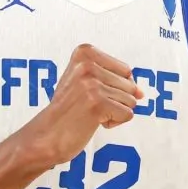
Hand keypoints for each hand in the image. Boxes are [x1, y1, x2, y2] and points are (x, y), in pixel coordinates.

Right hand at [29, 44, 143, 164]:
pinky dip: (113, 123)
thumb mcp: (83, 81)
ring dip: (113, 112)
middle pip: (129, 85)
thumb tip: (141, 93)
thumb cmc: (66, 111)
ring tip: (89, 113)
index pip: (125, 70)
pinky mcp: (97, 103)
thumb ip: (113, 79)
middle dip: (114, 101)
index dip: (114, 87)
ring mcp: (92, 83)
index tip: (89, 93)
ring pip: (130, 101)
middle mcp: (87, 64)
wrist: (45, 136)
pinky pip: (127, 114)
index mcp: (84, 52)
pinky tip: (92, 122)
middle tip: (88, 106)